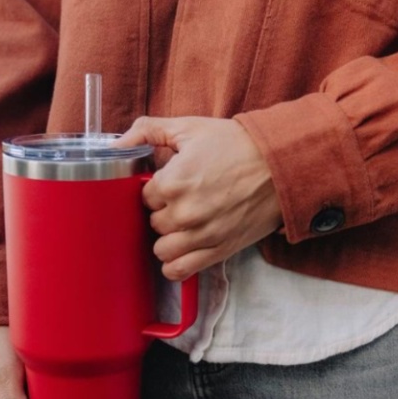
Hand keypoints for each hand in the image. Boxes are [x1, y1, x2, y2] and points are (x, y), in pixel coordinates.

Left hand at [115, 116, 282, 279]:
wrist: (281, 164)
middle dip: (164, 212)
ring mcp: (201, 235)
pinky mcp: (217, 251)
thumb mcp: (188, 128)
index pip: (144, 197)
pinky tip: (182, 249)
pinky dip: (176, 264)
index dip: (156, 190)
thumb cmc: (235, 144)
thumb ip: (147, 131)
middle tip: (182, 200)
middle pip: (153, 223)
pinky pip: (179, 270)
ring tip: (184, 224)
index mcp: (172, 183)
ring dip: (168, 238)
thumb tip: (117, 144)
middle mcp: (183, 213)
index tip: (170, 184)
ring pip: (161, 250)